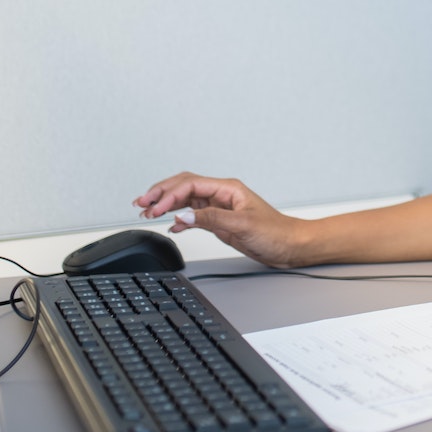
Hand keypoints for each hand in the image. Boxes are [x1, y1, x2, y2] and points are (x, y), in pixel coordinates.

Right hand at [133, 173, 305, 267]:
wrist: (290, 246)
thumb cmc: (275, 232)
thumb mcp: (243, 224)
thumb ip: (212, 218)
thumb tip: (184, 216)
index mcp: (228, 188)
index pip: (190, 185)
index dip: (169, 195)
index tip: (155, 208)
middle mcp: (221, 194)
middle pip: (184, 186)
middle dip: (161, 193)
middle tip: (141, 204)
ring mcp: (219, 207)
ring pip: (186, 200)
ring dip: (166, 204)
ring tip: (147, 211)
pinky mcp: (219, 221)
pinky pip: (193, 215)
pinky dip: (179, 218)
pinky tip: (171, 225)